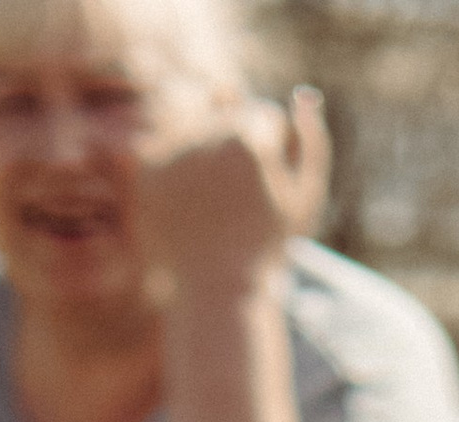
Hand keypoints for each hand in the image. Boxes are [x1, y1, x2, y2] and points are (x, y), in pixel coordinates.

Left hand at [139, 89, 329, 299]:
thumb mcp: (305, 197)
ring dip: (205, 155)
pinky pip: (168, 147)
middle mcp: (207, 135)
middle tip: (236, 197)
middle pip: (227, 114)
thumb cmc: (267, 247)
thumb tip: (303, 94)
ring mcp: (172, 150)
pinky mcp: (145, 169)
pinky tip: (187, 205)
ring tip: (212, 204)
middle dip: (236, 148)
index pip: (263, 116)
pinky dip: (176, 169)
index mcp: (248, 135)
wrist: (216, 290)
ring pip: (195, 128)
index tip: (264, 191)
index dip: (270, 155)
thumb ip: (313, 142)